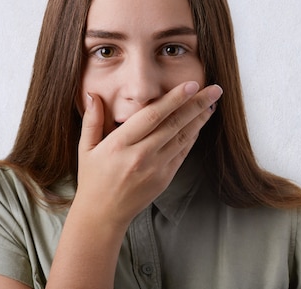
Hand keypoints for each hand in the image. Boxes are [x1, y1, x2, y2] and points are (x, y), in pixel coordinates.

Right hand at [75, 81, 222, 227]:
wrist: (103, 215)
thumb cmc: (92, 179)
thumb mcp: (85, 149)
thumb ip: (91, 120)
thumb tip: (92, 95)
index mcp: (120, 144)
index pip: (151, 116)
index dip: (173, 99)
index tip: (191, 85)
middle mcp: (141, 155)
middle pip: (173, 125)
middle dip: (196, 105)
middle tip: (214, 89)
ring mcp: (155, 168)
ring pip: (182, 138)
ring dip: (199, 119)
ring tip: (212, 102)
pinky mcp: (165, 178)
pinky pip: (182, 153)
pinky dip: (193, 137)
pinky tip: (200, 124)